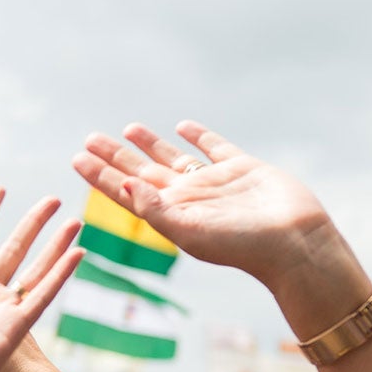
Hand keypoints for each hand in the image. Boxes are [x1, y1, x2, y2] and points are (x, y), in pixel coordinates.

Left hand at [0, 191, 81, 371]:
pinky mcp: (15, 326)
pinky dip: (60, 273)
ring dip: (54, 243)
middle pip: (12, 248)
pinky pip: (42, 294)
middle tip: (52, 199)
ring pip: (34, 267)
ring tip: (74, 219)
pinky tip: (77, 252)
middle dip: (32, 224)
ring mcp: (0, 308)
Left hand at [73, 122, 338, 289]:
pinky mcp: (243, 168)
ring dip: (150, 144)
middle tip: (90, 138)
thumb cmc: (240, 244)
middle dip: (115, 156)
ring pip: (174, 157)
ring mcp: (214, 181)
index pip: (125, 190)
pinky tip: (183, 127)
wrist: (294, 242)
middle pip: (142, 171)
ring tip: (127, 129)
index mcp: (169, 212)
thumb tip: (123, 183)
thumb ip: (153, 208)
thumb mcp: (188, 231)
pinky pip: (214, 148)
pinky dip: (199, 136)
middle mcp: (188, 197)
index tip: (77, 158)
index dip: (100, 175)